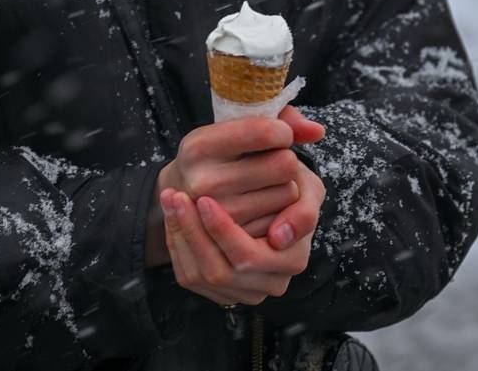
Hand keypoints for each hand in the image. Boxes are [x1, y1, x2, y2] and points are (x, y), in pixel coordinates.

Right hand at [145, 107, 323, 266]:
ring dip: (287, 187)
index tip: (278, 135)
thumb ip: (281, 120)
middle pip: (284, 163)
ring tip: (264, 184)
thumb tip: (317, 131)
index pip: (264, 131)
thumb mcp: (236, 130)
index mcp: (198, 147)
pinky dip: (283, 213)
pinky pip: (284, 223)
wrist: (185, 199)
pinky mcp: (235, 238)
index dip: (282, 131)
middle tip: (270, 162)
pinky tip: (265, 207)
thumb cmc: (220, 157)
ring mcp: (218, 217)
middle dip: (286, 160)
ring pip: (289, 194)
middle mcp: (203, 182)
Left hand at [160, 158, 323, 304]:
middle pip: (219, 270)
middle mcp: (270, 283)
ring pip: (199, 275)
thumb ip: (303, 209)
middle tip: (177, 196)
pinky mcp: (221, 290)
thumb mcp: (306, 187)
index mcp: (293, 260)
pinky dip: (176, 243)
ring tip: (170, 198)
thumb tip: (279, 237)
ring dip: (180, 234)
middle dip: (192, 232)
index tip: (203, 200)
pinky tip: (172, 214)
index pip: (249, 256)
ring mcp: (244, 291)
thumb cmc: (288, 185)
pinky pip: (189, 275)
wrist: (272, 194)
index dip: (222, 231)